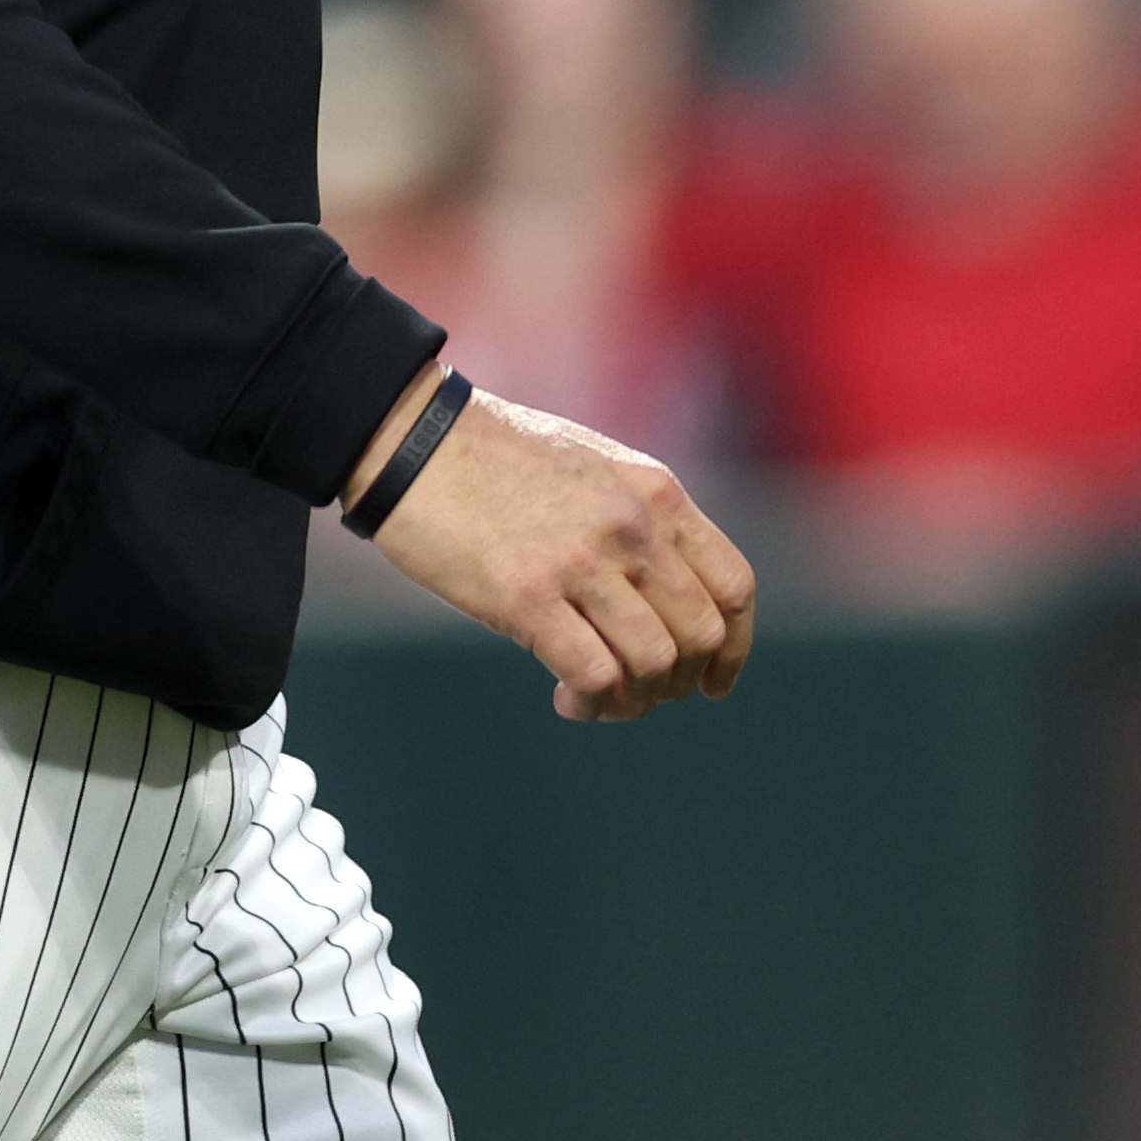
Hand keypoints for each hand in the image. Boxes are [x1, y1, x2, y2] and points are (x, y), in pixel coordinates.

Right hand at [349, 376, 756, 723]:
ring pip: (653, 663)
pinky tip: (566, 701)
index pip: (732, 586)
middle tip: (639, 694)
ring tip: (598, 701)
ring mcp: (581, 562)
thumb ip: (634, 520)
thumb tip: (655, 597)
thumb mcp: (590, 467)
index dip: (732, 648)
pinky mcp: (526, 595)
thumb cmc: (488, 455)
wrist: (408, 438)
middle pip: (699, 635)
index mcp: (654, 493)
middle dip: (678, 682)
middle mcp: (632, 527)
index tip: (711, 680)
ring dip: (634, 701)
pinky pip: (594, 675)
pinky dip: (591, 703)